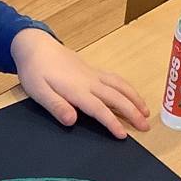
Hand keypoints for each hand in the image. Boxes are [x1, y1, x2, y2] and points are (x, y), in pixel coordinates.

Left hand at [11, 28, 150, 138]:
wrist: (35, 45)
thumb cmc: (34, 70)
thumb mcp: (38, 92)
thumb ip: (56, 106)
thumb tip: (72, 120)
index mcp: (76, 89)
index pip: (99, 109)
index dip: (112, 123)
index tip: (123, 135)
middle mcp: (89, 81)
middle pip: (116, 97)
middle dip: (133, 112)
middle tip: (145, 127)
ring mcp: (92, 74)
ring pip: (120, 86)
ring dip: (135, 98)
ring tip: (146, 112)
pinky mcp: (92, 70)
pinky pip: (115, 78)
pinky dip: (127, 87)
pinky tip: (131, 93)